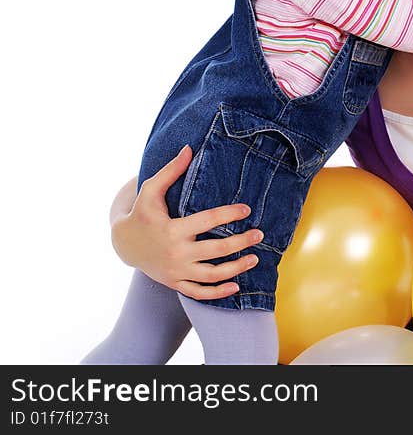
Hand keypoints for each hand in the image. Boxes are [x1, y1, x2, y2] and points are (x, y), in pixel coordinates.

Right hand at [112, 145, 263, 299]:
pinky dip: (218, 293)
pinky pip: (199, 292)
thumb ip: (171, 170)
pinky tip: (236, 286)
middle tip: (259, 234)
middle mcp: (176, 253)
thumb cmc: (142, 212)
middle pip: (216, 250)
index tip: (247, 209)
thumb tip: (189, 148)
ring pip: (212, 275)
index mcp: (173, 229)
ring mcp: (176, 271)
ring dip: (236, 268)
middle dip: (241, 243)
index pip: (207, 221)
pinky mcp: (175, 283)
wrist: (124, 244)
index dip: (229, 214)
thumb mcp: (151, 190)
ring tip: (255, 258)